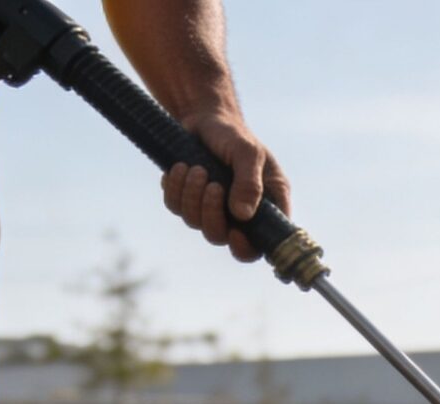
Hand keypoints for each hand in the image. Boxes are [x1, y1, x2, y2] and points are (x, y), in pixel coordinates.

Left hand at [161, 109, 290, 262]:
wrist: (205, 118)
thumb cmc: (233, 135)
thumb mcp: (248, 152)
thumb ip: (249, 182)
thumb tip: (242, 215)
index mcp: (264, 206)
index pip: (259, 244)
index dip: (246, 248)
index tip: (236, 233)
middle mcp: (238, 213)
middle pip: (220, 237)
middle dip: (211, 213)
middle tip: (212, 184)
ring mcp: (211, 208)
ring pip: (195, 223)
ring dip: (192, 195)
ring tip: (196, 168)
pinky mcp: (187, 200)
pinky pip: (176, 207)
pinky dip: (175, 188)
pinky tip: (181, 167)